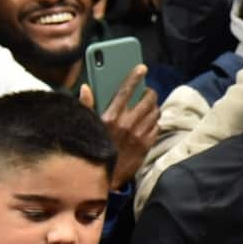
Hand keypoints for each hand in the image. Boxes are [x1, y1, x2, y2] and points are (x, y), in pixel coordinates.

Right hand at [78, 65, 158, 189]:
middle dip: (149, 92)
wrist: (104, 176)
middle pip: (147, 99)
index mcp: (110, 117)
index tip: (142, 68)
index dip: (135, 76)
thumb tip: (85, 87)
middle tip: (147, 91)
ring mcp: (139, 135)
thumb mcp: (87, 126)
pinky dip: (155, 121)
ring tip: (149, 106)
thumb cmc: (93, 148)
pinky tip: (149, 122)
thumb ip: (86, 106)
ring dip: (154, 107)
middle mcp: (127, 124)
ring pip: (155, 112)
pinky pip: (157, 126)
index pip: (126, 90)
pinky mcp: (146, 145)